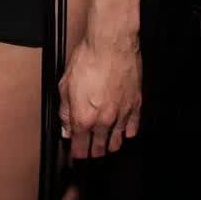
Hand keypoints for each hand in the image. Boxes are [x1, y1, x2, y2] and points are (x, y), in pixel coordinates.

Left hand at [59, 36, 141, 160]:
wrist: (111, 45)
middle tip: (91, 154)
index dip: (77, 153)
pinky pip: (133, 126)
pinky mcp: (135, 104)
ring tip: (107, 146)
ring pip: (118, 140)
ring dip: (111, 145)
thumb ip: (65, 111)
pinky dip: (128, 132)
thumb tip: (66, 126)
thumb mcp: (65, 86)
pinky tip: (125, 133)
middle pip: (100, 147)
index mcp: (84, 117)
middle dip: (94, 152)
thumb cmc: (88, 59)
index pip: (80, 146)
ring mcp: (122, 113)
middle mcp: (104, 119)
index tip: (77, 154)